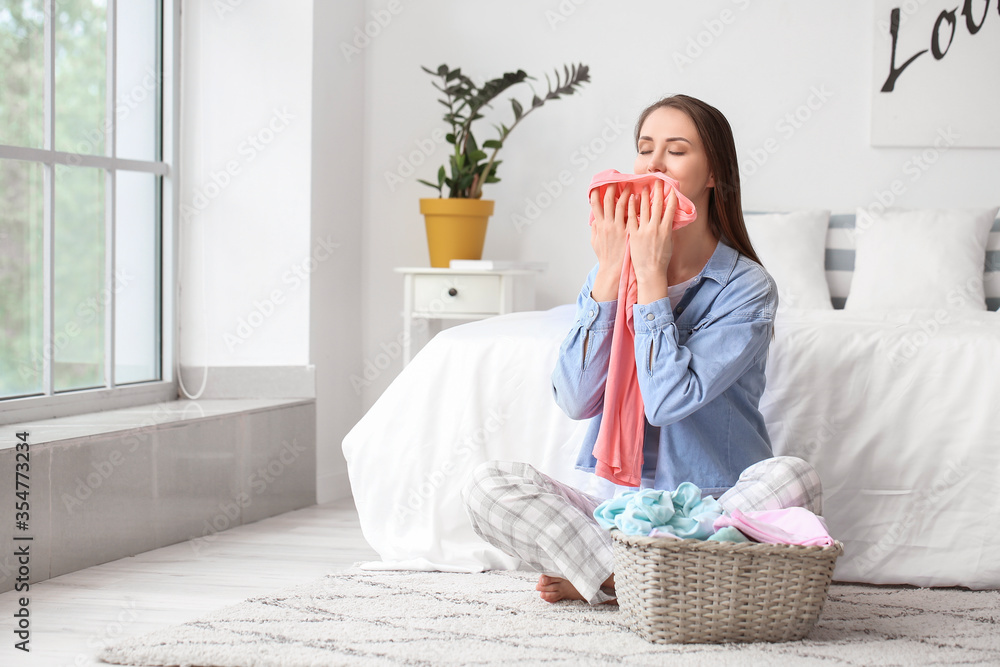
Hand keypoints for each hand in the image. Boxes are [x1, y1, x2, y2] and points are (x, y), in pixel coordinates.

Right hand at [589, 183, 629, 300]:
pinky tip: (640, 198)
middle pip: (609, 202)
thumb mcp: (595, 242)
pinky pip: (636, 215)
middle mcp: (610, 225)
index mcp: (600, 226)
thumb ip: (595, 229)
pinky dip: (637, 205)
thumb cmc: (606, 257)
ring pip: (624, 205)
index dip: (597, 193)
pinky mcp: (633, 232)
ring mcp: (621, 228)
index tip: (599, 184)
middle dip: (612, 189)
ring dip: (626, 193)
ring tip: (631, 185)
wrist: (615, 270)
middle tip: (617, 180)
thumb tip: (595, 219)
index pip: (596, 205)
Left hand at [627, 180, 676, 303]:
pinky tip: (630, 199)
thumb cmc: (661, 260)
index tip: (670, 188)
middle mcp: (656, 228)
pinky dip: (631, 207)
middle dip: (657, 191)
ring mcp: (644, 231)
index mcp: (666, 230)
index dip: (671, 197)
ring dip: (644, 196)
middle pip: (657, 205)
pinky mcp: (634, 234)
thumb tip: (667, 220)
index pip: (671, 209)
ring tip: (644, 188)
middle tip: (656, 181)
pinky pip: (632, 217)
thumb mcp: (668, 243)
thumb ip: (667, 230)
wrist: (651, 272)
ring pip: (644, 209)